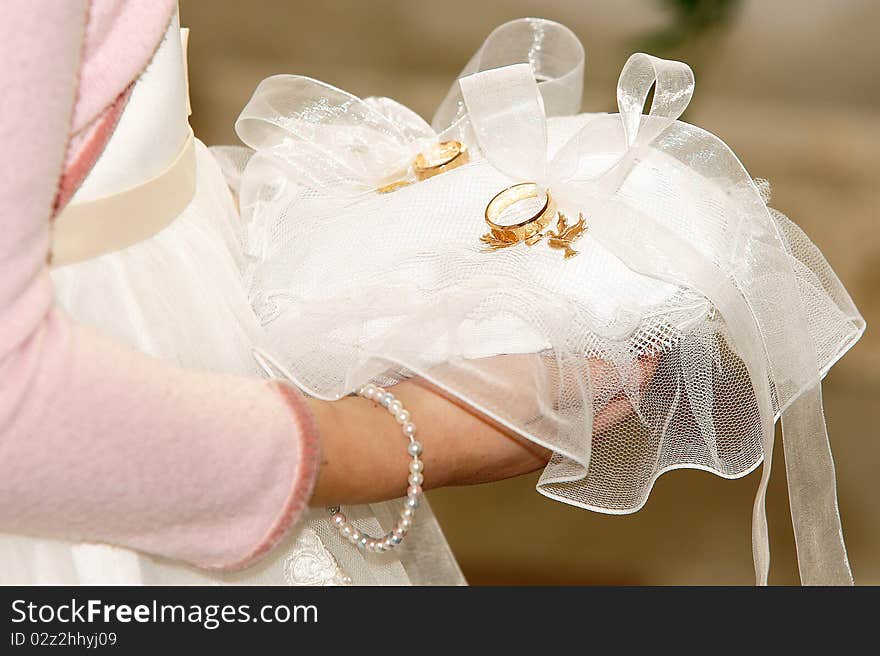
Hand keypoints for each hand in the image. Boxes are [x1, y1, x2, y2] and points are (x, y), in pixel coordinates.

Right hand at [307, 353, 657, 506]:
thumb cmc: (472, 411)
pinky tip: (510, 345)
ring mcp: (498, 433)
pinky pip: (506, 389)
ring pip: (540, 395)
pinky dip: (519, 366)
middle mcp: (534, 442)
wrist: (395, 435)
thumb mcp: (540, 386)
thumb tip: (635, 369)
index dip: (636, 369)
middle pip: (579, 400)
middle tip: (609, 324)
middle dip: (598, 364)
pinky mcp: (465, 418)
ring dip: (556, 364)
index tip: (649, 337)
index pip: (615, 404)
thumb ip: (589, 375)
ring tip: (565, 326)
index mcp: (561, 440)